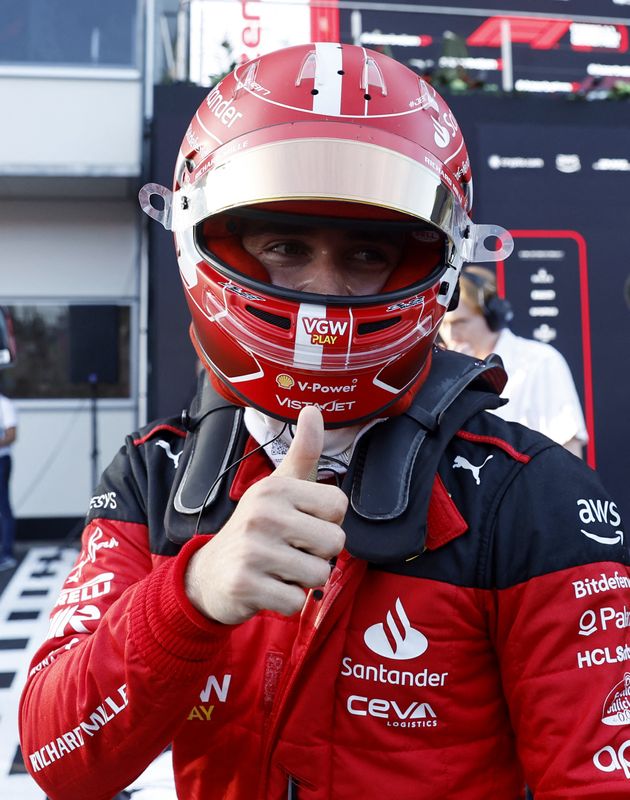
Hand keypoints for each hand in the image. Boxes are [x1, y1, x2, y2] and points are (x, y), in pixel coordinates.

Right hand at [184, 406, 347, 624]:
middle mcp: (263, 514)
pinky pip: (297, 601)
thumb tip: (314, 409)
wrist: (209, 574)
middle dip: (318, 554)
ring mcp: (252, 550)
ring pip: (319, 575)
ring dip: (303, 580)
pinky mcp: (245, 585)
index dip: (326, 521)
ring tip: (278, 568)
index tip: (301, 523)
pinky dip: (287, 601)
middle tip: (290, 550)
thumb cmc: (257, 528)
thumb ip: (303, 451)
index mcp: (275, 488)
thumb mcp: (278, 487)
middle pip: (335, 543)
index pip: (339, 506)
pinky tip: (266, 587)